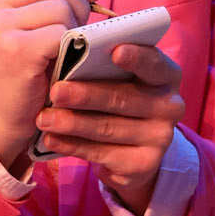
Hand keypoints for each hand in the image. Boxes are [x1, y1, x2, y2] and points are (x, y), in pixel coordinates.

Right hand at [0, 0, 105, 169]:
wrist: (3, 113)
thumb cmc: (23, 62)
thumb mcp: (33, 13)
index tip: (81, 6)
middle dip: (78, 3)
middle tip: (76, 31)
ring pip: (63, 6)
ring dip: (77, 27)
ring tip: (67, 47)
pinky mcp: (12, 48)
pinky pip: (62, 32)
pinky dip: (72, 47)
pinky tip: (64, 60)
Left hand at [34, 43, 184, 211]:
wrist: (129, 152)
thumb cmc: (118, 100)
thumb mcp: (120, 80)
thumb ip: (105, 66)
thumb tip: (73, 51)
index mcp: (167, 76)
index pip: (154, 63)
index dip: (136, 57)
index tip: (115, 52)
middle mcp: (170, 106)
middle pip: (123, 98)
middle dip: (86, 95)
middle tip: (56, 91)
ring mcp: (160, 137)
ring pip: (108, 128)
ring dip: (72, 122)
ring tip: (44, 118)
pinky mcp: (144, 164)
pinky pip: (101, 153)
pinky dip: (72, 145)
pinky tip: (51, 139)